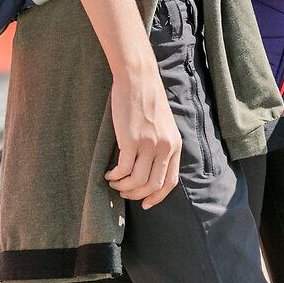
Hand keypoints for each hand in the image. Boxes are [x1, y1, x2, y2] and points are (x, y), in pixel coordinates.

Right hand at [106, 67, 179, 208]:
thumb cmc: (147, 100)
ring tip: (113, 182)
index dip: (157, 197)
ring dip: (122, 187)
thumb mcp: (163, 125)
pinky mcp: (132, 140)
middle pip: (152, 185)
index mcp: (175, 145)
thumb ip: (161, 146)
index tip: (145, 204)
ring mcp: (149, 145)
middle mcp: (165, 147)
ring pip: (136, 181)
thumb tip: (149, 169)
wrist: (139, 79)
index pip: (170, 182)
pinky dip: (114, 176)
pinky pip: (122, 170)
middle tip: (123, 192)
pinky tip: (108, 173)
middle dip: (136, 195)